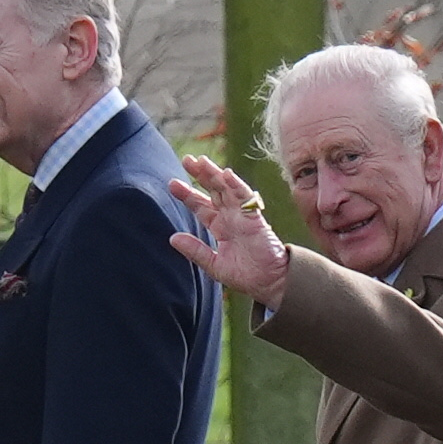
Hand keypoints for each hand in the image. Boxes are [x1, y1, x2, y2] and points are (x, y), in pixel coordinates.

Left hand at [169, 154, 288, 310]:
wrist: (270, 283)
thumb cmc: (246, 276)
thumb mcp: (215, 265)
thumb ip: (195, 250)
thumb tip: (172, 238)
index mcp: (220, 227)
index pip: (202, 206)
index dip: (188, 194)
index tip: (172, 184)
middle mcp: (231, 217)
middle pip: (214, 191)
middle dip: (201, 175)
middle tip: (187, 159)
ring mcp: (243, 216)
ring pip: (228, 189)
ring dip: (216, 174)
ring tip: (202, 161)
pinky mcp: (255, 219)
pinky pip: (246, 198)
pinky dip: (237, 186)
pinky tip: (226, 174)